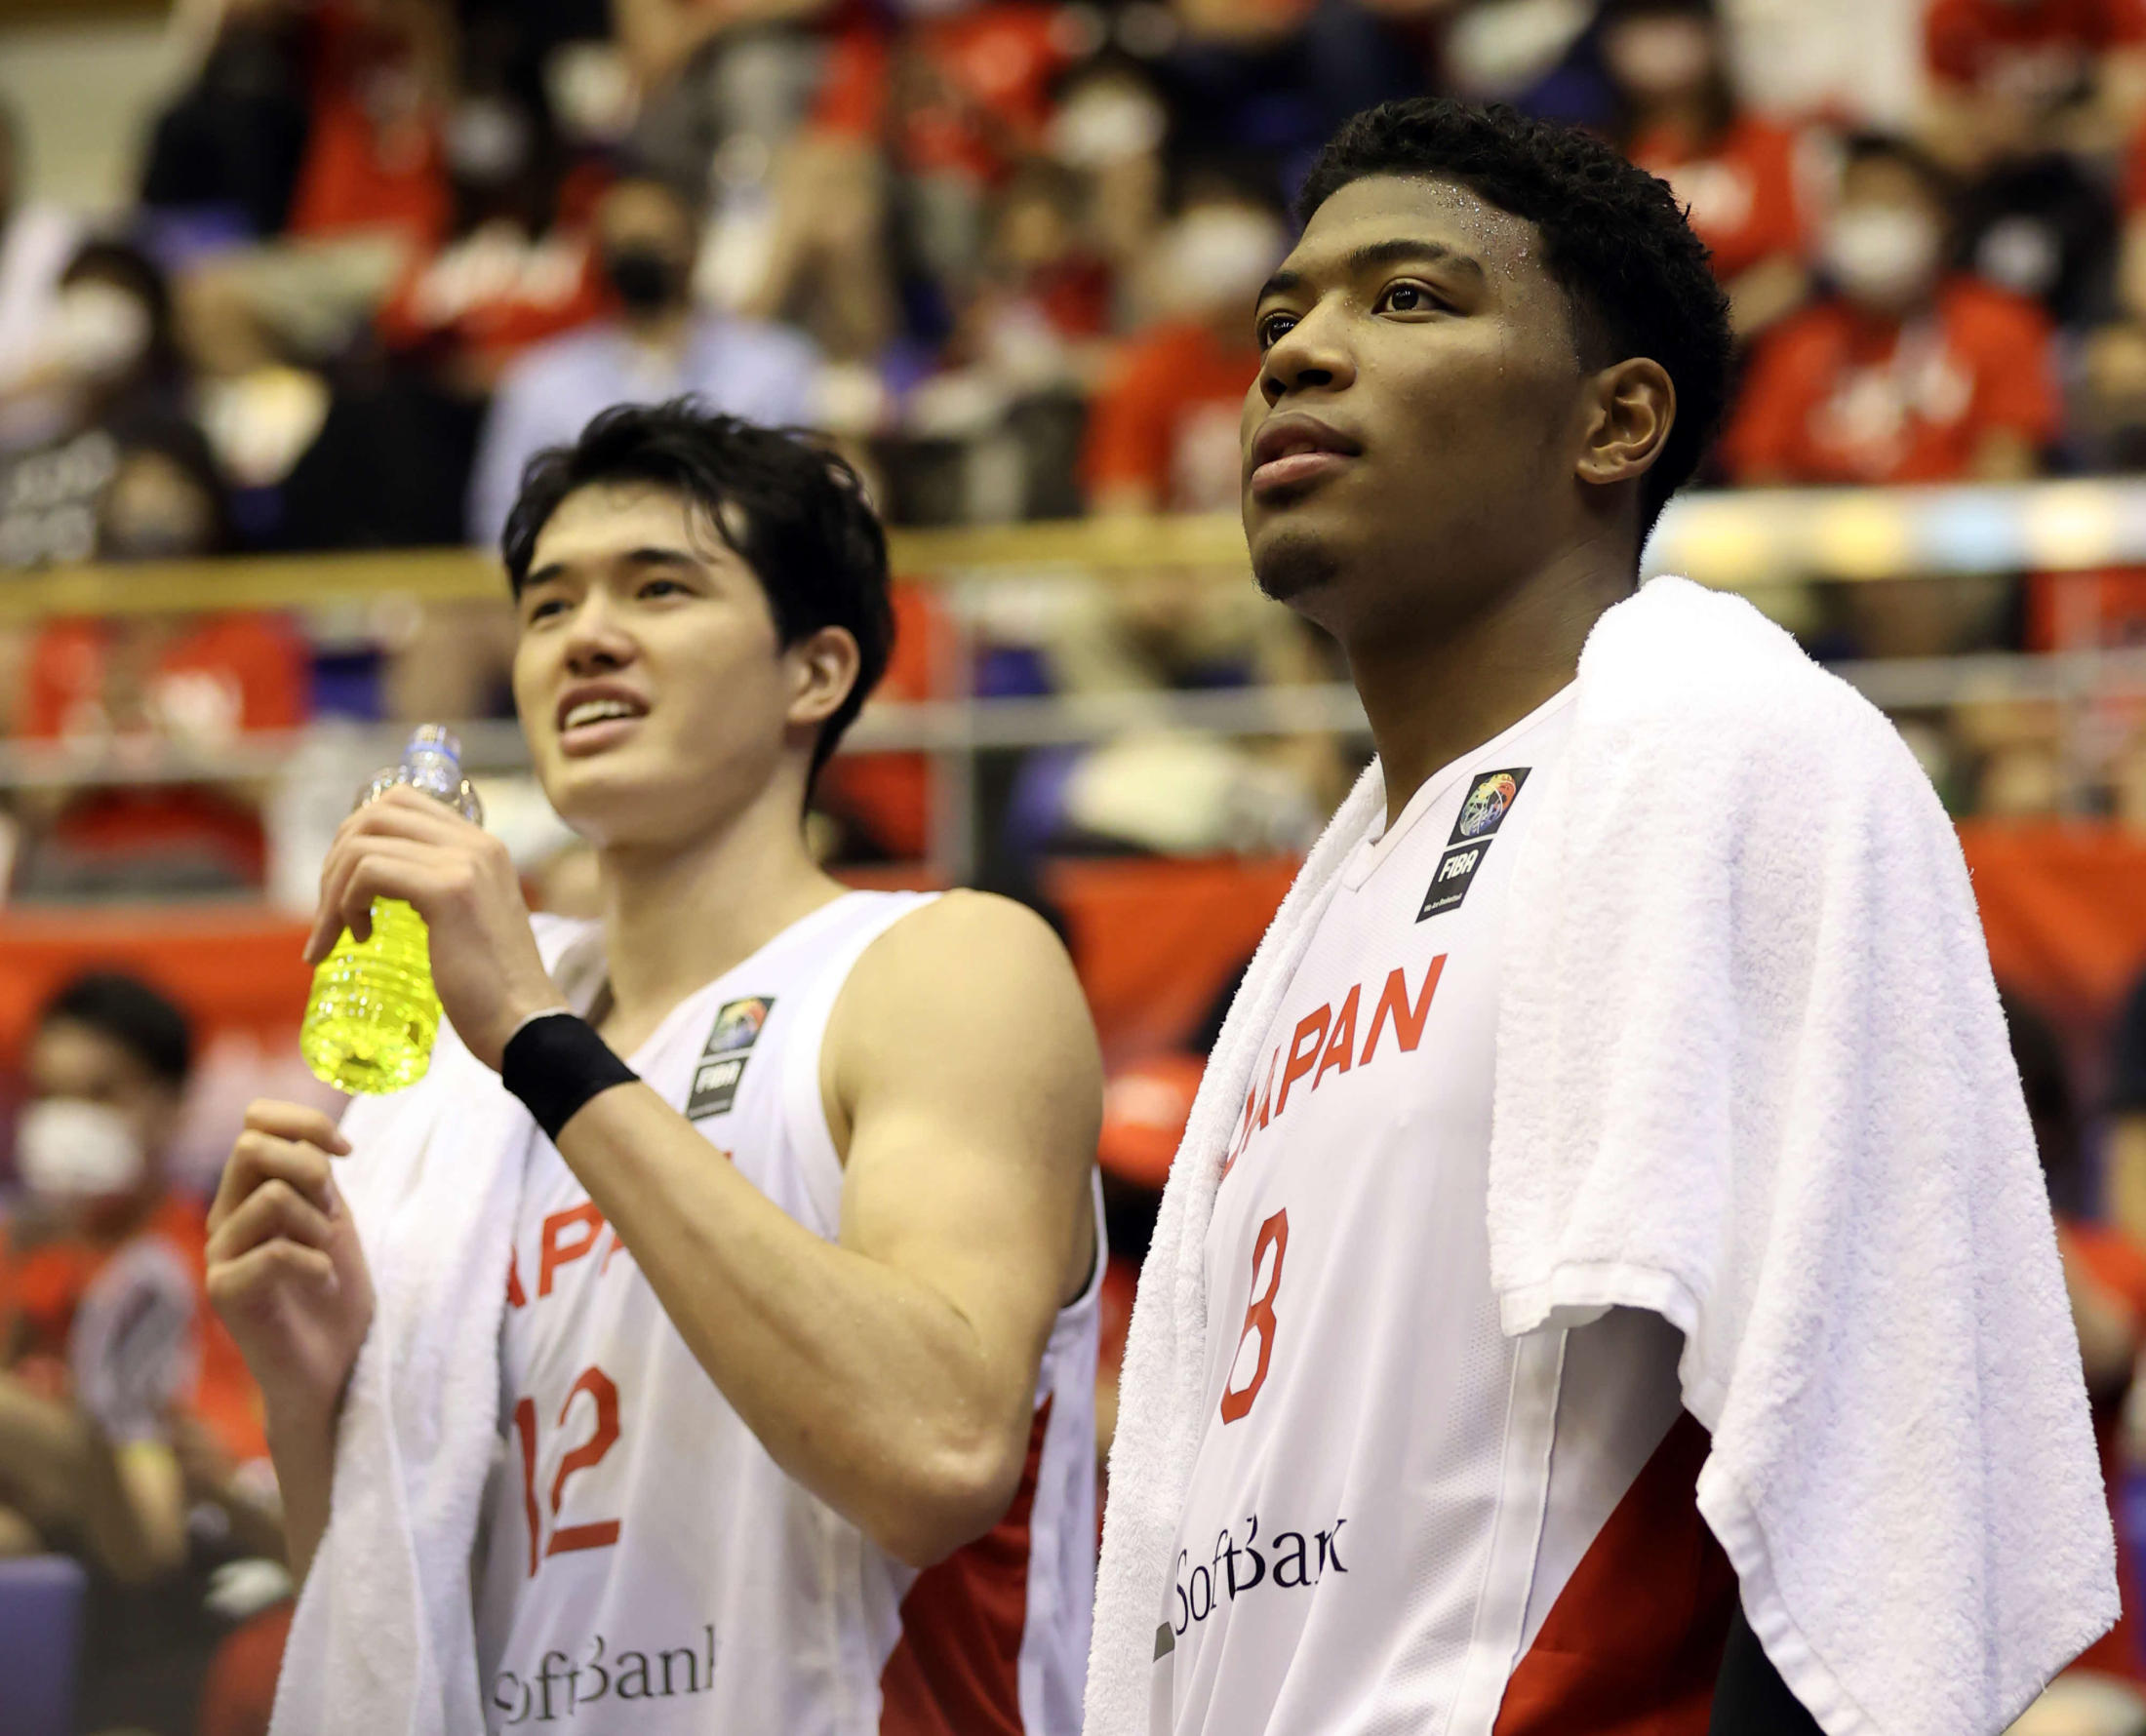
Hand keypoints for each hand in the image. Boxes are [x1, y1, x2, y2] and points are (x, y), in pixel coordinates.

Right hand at [205, 1102, 372, 1438]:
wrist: (335, 1364)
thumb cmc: (334, 1288)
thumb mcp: (329, 1214)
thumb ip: (312, 1171)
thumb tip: (313, 1130)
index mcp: (250, 1190)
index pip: (255, 1119)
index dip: (306, 1122)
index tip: (346, 1153)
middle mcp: (225, 1215)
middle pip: (252, 1145)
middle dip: (311, 1170)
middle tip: (331, 1214)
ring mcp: (219, 1253)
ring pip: (272, 1195)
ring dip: (318, 1225)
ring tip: (325, 1258)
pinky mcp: (224, 1292)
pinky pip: (277, 1251)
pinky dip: (318, 1266)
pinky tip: (322, 1285)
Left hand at [302, 785, 566, 1069]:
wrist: (525, 1023)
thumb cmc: (491, 987)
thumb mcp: (468, 920)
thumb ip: (439, 889)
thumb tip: (376, 884)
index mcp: (483, 845)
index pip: (401, 801)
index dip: (358, 833)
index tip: (347, 882)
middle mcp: (477, 843)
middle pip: (375, 813)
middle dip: (335, 859)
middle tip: (330, 910)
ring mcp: (465, 863)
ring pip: (363, 844)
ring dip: (332, 889)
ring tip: (337, 932)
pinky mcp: (449, 892)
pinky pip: (368, 872)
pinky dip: (345, 904)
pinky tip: (359, 937)